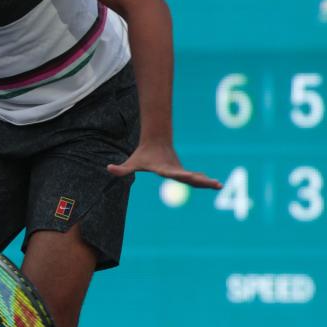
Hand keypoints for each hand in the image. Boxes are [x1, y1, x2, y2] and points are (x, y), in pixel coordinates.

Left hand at [107, 142, 221, 188]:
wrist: (156, 142)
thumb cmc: (143, 154)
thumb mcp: (132, 162)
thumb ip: (121, 168)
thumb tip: (108, 168)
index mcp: (163, 168)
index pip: (171, 173)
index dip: (178, 174)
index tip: (188, 176)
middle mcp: (173, 169)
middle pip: (187, 176)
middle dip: (199, 180)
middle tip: (211, 182)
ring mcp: (179, 170)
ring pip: (194, 177)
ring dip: (205, 182)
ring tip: (218, 185)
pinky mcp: (182, 171)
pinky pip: (194, 177)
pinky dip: (203, 181)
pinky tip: (214, 185)